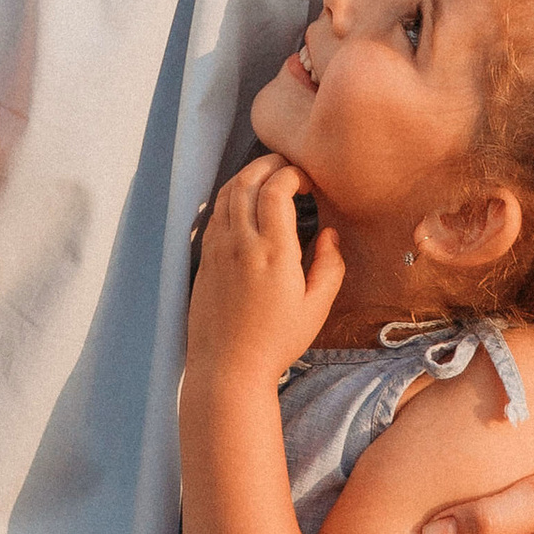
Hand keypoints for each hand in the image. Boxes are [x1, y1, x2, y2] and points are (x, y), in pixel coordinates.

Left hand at [187, 156, 345, 378]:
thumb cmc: (276, 342)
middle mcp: (241, 243)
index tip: (308, 181)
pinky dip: (231, 196)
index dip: (292, 173)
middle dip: (269, 164)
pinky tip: (245, 204)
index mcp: (273, 252)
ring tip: (268, 178)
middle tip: (289, 167)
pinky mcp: (204, 258)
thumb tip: (329, 233)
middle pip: (247, 180)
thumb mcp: (316, 309)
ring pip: (227, 192)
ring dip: (248, 176)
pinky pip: (215, 212)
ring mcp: (218, 249)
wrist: (227, 369)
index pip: (276, 188)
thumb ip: (329, 266)